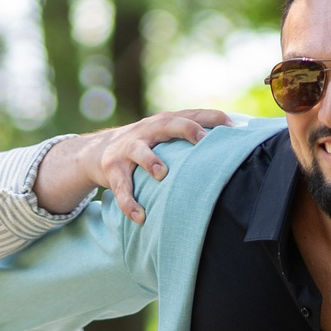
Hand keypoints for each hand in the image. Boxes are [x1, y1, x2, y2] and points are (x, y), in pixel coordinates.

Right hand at [36, 108, 236, 221]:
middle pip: (168, 124)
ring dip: (151, 161)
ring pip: (139, 152)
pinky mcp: (112, 169)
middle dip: (186, 130)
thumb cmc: (144, 146)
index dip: (212, 118)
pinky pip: (121, 188)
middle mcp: (146, 130)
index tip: (234, 127)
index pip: (192, 114)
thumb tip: (234, 140)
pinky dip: (129, 203)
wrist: (96, 152)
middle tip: (202, 140)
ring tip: (162, 174)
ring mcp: (127, 148)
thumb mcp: (164, 136)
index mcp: (164, 122)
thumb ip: (191, 135)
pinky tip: (140, 217)